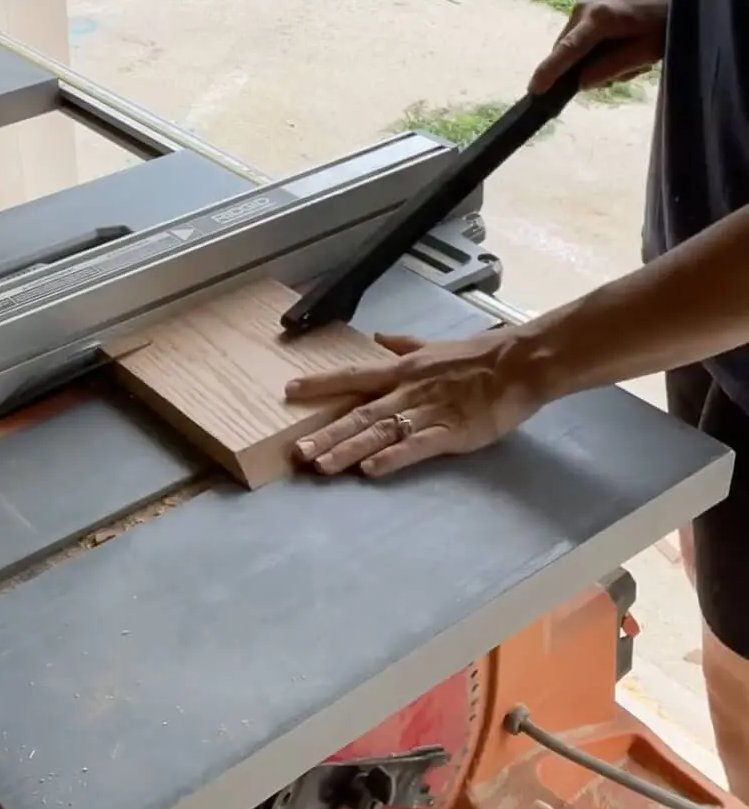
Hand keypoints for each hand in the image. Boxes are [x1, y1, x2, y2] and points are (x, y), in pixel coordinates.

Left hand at [286, 329, 545, 479]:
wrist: (518, 364)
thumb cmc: (479, 355)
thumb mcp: (434, 345)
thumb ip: (404, 345)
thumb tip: (379, 338)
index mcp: (403, 370)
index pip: (353, 376)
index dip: (321, 384)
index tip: (290, 391)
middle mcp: (407, 390)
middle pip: (359, 413)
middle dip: (327, 433)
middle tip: (297, 452)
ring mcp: (427, 412)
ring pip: (380, 432)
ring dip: (349, 450)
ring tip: (322, 467)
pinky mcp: (450, 432)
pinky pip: (416, 446)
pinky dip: (393, 457)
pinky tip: (371, 470)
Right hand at [529, 0, 670, 96]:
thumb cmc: (664, 16)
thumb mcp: (648, 49)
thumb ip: (613, 67)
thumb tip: (581, 83)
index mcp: (599, 19)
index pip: (568, 50)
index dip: (550, 72)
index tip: (534, 90)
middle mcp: (582, 11)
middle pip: (565, 52)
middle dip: (582, 72)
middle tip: (622, 73)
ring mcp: (581, 8)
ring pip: (572, 49)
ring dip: (591, 62)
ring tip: (628, 58)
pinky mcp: (584, 10)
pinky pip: (578, 40)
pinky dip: (592, 52)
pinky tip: (621, 48)